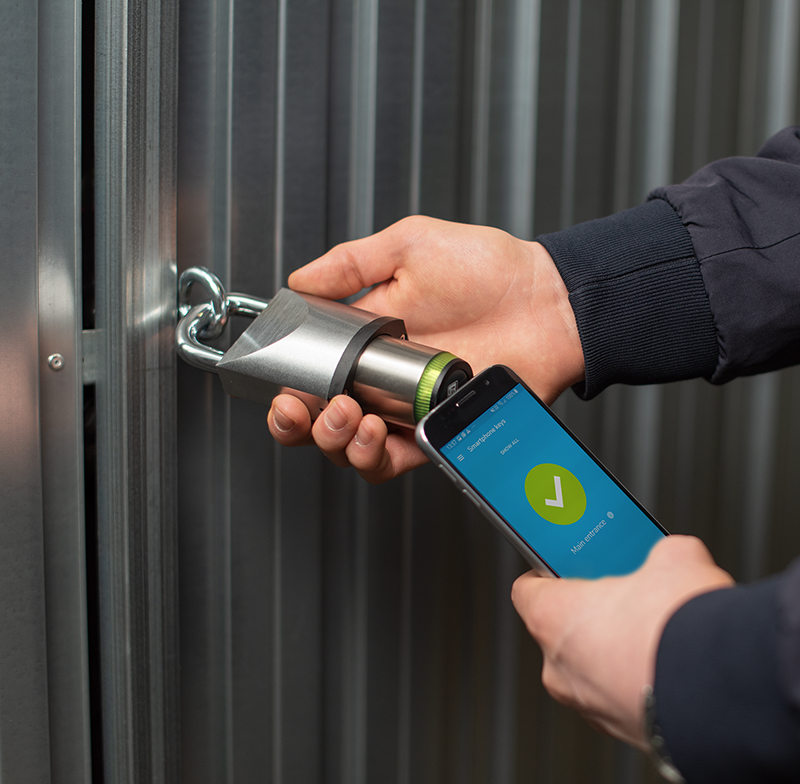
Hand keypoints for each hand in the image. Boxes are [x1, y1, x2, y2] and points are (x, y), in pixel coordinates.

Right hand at [268, 215, 583, 481]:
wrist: (545, 300)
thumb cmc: (486, 269)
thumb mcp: (410, 246)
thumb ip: (351, 264)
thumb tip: (299, 280)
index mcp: (364, 341)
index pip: (310, 378)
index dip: (287, 392)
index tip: (283, 390)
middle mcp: (380, 381)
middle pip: (321, 422)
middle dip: (300, 425)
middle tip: (304, 408)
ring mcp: (407, 409)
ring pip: (351, 449)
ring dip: (336, 440)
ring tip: (348, 415)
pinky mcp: (437, 430)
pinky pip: (396, 462)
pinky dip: (375, 457)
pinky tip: (375, 431)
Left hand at [510, 535, 733, 749]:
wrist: (726, 695)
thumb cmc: (681, 628)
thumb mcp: (675, 559)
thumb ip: (660, 554)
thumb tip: (673, 557)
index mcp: (552, 618)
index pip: (528, 589)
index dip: (550, 572)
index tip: (569, 564)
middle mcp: (560, 668)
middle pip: (563, 631)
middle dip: (594, 612)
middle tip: (626, 594)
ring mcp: (591, 707)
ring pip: (593, 669)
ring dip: (618, 651)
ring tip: (658, 629)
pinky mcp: (626, 734)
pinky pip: (623, 698)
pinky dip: (641, 683)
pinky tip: (675, 664)